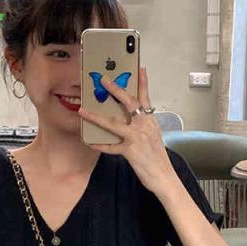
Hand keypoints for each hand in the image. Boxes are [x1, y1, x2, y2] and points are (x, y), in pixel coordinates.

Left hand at [77, 66, 176, 195]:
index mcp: (151, 121)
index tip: (140, 68)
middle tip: (103, 79)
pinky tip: (90, 142)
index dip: (143, 83)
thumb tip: (131, 118)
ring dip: (95, 117)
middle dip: (115, 89)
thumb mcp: (154, 136)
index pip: (146, 98)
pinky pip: (110, 147)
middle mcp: (144, 126)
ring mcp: (137, 138)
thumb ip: (143, 125)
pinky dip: (100, 145)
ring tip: (83, 111)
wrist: (164, 177)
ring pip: (113, 123)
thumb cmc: (158, 158)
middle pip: (129, 103)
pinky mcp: (130, 151)